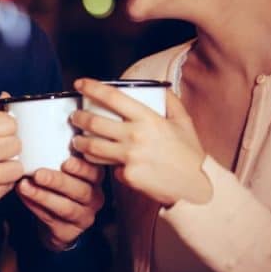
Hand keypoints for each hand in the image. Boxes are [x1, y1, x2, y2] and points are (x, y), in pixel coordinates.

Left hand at [16, 155, 104, 250]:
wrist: (56, 220)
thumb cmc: (59, 185)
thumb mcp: (64, 169)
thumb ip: (58, 154)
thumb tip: (37, 131)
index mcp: (94, 179)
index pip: (94, 172)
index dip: (81, 168)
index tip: (66, 162)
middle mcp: (94, 198)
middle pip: (80, 191)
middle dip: (58, 181)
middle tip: (38, 174)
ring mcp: (83, 217)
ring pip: (66, 208)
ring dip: (43, 196)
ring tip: (25, 186)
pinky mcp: (69, 232)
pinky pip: (52, 221)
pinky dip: (36, 208)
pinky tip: (24, 197)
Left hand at [70, 78, 211, 206]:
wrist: (195, 187)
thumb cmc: (190, 154)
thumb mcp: (184, 122)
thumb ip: (171, 102)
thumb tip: (160, 87)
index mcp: (148, 119)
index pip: (113, 98)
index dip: (92, 88)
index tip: (79, 84)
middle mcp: (136, 136)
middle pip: (94, 123)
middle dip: (79, 118)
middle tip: (75, 117)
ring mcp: (129, 157)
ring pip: (93, 148)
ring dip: (80, 143)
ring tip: (78, 141)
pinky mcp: (127, 176)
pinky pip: (109, 168)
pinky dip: (107, 165)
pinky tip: (106, 164)